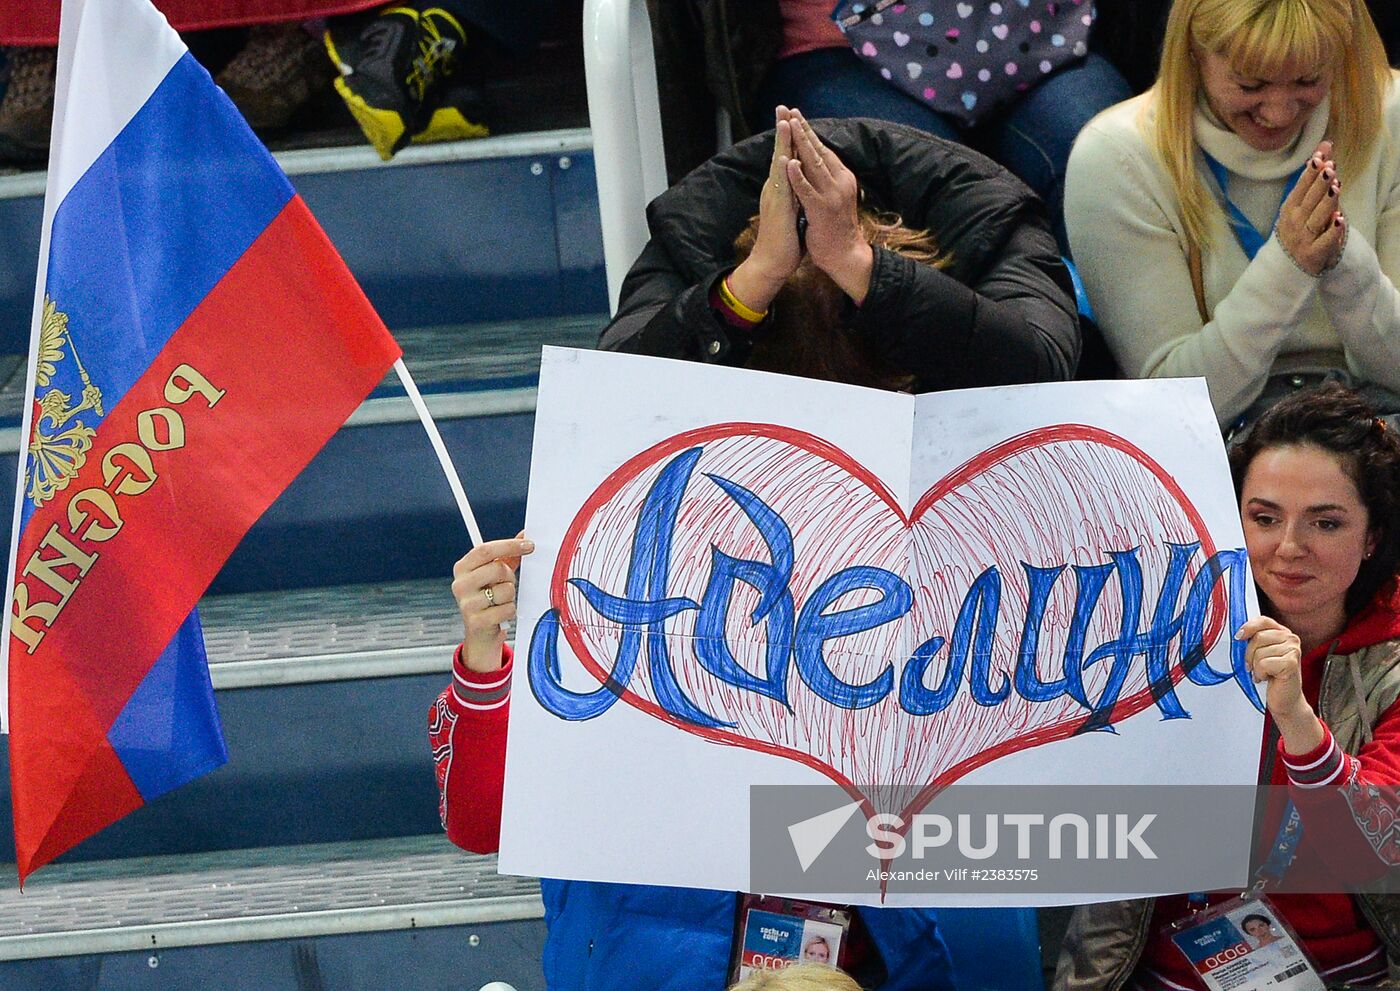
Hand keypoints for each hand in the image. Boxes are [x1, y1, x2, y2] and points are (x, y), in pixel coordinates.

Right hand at [452, 533, 534, 672]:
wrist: (481, 635)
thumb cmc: (489, 600)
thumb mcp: (496, 575)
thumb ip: (508, 555)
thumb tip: (524, 535)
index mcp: (462, 568)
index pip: (485, 549)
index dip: (509, 545)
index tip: (529, 545)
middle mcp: (460, 584)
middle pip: (497, 568)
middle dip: (510, 577)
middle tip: (507, 584)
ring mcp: (466, 603)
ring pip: (505, 590)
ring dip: (510, 597)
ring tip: (500, 602)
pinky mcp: (476, 621)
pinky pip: (507, 609)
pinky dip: (510, 611)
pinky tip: (500, 615)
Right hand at [727, 106, 802, 313]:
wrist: (771, 264)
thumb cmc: (785, 241)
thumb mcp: (793, 212)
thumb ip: (795, 196)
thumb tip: (802, 185)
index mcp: (782, 189)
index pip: (787, 158)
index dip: (790, 138)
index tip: (792, 118)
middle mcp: (776, 189)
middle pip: (780, 154)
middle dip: (783, 131)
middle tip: (782, 108)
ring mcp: (775, 198)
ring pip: (779, 165)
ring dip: (781, 143)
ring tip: (784, 121)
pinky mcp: (777, 210)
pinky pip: (781, 187)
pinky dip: (782, 171)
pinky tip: (783, 157)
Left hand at [786, 108, 872, 302]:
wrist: (846, 256)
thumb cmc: (835, 228)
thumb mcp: (833, 197)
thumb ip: (826, 180)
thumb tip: (815, 163)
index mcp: (841, 178)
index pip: (822, 150)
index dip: (808, 132)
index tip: (795, 115)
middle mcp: (839, 182)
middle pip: (818, 150)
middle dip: (803, 129)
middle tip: (790, 110)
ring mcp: (831, 196)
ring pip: (814, 164)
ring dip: (801, 143)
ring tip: (790, 125)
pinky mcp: (821, 210)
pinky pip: (807, 190)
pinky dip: (798, 175)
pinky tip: (789, 162)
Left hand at [1237, 615, 1324, 752]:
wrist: (1285, 699)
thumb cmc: (1270, 676)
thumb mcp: (1260, 654)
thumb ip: (1254, 641)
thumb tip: (1237, 634)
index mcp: (1282, 632)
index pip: (1263, 620)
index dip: (1249, 627)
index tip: (1238, 637)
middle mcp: (1291, 638)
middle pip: (1258, 637)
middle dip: (1249, 654)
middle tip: (1252, 666)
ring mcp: (1294, 650)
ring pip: (1259, 652)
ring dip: (1256, 666)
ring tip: (1263, 673)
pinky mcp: (1292, 663)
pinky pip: (1263, 664)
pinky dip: (1260, 673)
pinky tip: (1267, 678)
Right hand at [1276, 140, 1345, 275]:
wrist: (1287, 267)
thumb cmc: (1297, 231)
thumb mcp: (1300, 205)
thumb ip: (1312, 178)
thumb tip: (1324, 148)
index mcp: (1289, 210)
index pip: (1300, 188)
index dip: (1310, 173)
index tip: (1320, 157)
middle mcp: (1294, 223)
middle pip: (1309, 201)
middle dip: (1319, 184)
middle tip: (1329, 168)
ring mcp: (1303, 239)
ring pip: (1317, 218)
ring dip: (1327, 203)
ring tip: (1336, 187)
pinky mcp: (1314, 254)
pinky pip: (1326, 241)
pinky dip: (1332, 231)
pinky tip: (1339, 220)